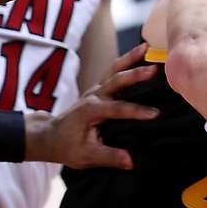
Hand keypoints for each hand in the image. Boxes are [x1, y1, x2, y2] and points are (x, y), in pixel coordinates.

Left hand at [26, 42, 158, 169]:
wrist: (50, 136)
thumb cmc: (67, 146)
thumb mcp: (85, 156)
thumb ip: (108, 156)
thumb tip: (131, 161)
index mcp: (90, 111)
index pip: (117, 109)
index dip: (136, 111)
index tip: (156, 114)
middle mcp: (93, 96)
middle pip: (116, 80)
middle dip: (135, 74)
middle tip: (154, 69)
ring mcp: (96, 90)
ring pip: (114, 69)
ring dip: (130, 58)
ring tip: (147, 47)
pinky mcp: (99, 89)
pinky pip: (114, 71)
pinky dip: (126, 61)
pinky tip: (141, 52)